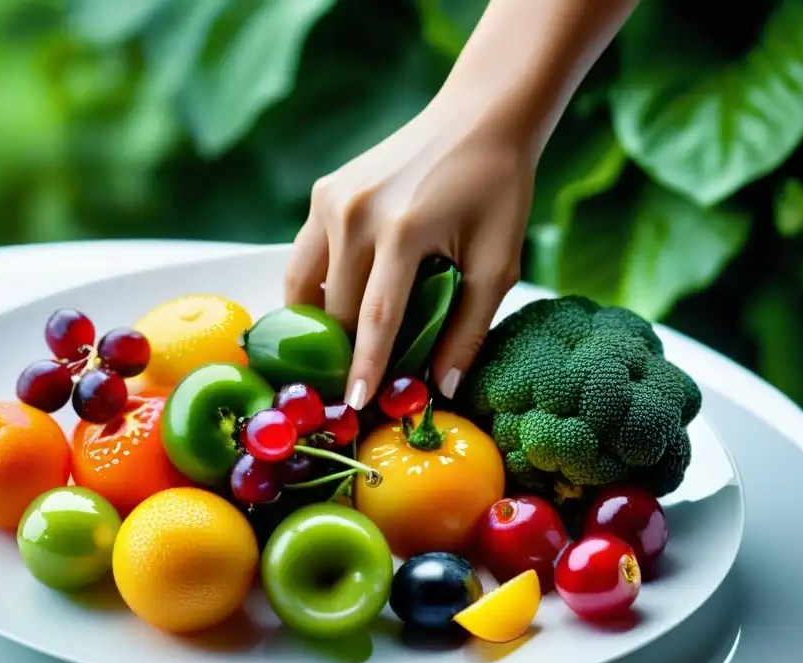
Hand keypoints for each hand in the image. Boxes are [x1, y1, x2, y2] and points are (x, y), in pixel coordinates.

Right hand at [283, 103, 534, 408]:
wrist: (480, 118)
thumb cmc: (497, 189)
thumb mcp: (498, 262)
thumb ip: (469, 328)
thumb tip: (442, 386)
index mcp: (404, 230)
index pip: (376, 317)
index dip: (365, 366)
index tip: (355, 404)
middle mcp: (356, 213)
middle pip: (334, 307)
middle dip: (342, 350)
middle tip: (356, 383)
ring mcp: (332, 199)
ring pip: (304, 284)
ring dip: (317, 322)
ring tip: (336, 351)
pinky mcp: (323, 192)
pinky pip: (305, 256)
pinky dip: (314, 287)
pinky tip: (336, 306)